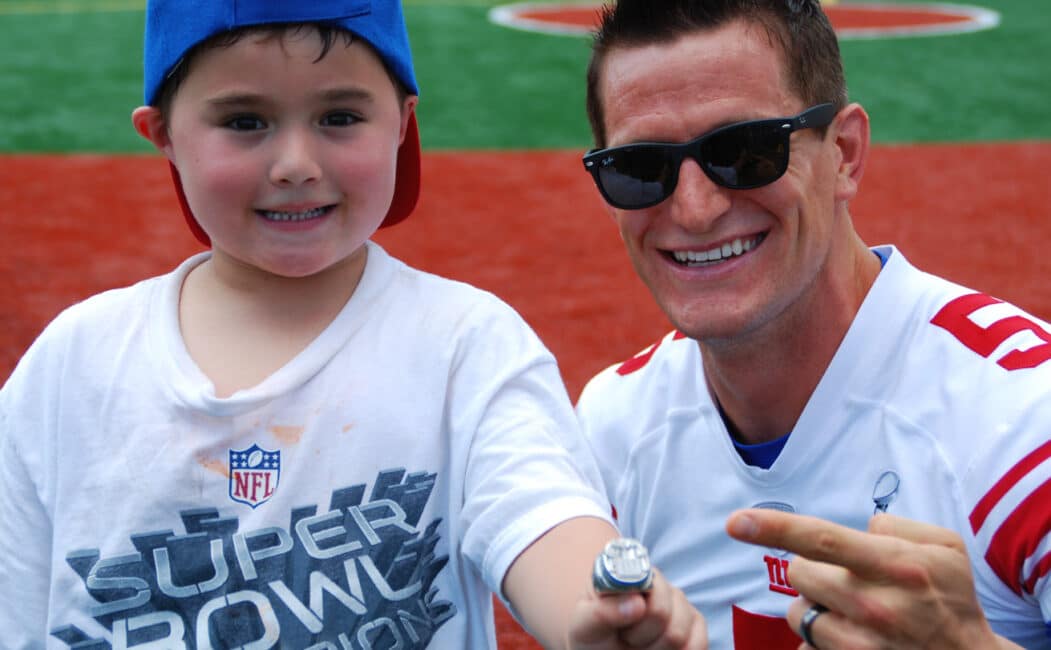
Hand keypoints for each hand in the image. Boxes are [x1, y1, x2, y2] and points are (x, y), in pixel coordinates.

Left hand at [567, 568, 707, 648]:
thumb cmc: (594, 638)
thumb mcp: (584, 626)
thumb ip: (600, 613)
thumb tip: (638, 604)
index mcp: (628, 572)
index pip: (643, 583)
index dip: (632, 610)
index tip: (618, 627)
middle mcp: (658, 581)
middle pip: (661, 613)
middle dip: (638, 636)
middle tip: (625, 638)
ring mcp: (680, 602)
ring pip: (677, 634)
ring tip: (639, 646)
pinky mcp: (696, 624)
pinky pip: (696, 645)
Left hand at [725, 509, 1020, 649]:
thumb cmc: (950, 597)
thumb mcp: (945, 548)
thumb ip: (898, 525)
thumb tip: (861, 527)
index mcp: (895, 566)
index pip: (821, 539)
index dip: (774, 528)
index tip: (735, 522)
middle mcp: (872, 606)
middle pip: (798, 573)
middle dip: (813, 570)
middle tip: (847, 579)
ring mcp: (858, 644)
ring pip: (798, 612)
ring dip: (815, 607)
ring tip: (853, 612)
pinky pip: (808, 646)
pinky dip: (822, 639)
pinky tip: (854, 637)